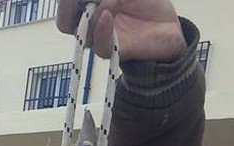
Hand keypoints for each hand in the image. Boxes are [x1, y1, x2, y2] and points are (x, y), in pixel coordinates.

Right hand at [57, 0, 186, 61]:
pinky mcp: (115, 52)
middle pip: (65, 22)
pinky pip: (100, 46)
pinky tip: (107, 15)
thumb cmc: (145, 3)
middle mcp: (91, 24)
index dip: (66, 2)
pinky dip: (101, 29)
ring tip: (111, 0)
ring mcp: (102, 39)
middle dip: (67, 7)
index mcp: (89, 6)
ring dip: (91, 12)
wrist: (167, 25)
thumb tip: (97, 0)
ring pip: (82, 33)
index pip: (67, 6)